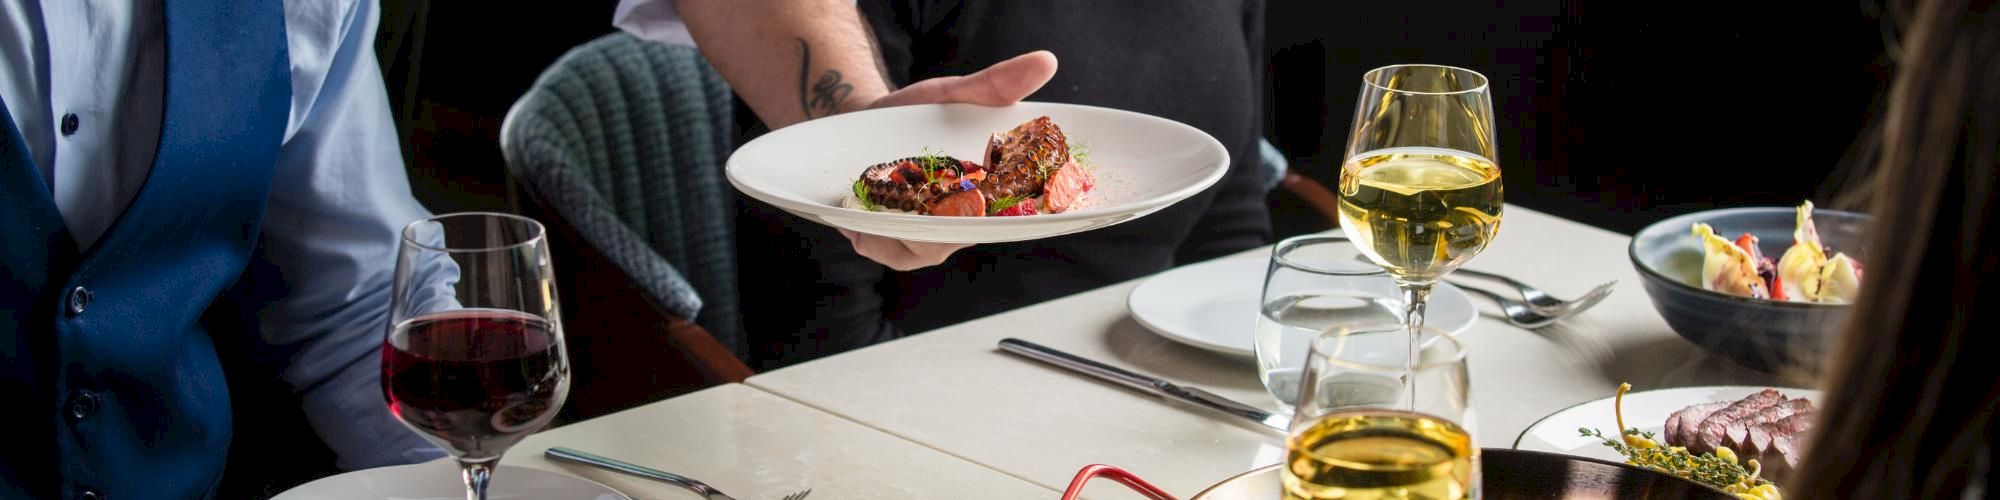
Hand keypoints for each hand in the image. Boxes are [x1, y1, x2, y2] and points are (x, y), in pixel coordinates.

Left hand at [834, 51, 1057, 269]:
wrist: (866, 121)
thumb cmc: (920, 114)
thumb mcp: (956, 94)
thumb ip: (997, 85)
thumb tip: (1046, 61)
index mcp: (989, 194)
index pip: (1008, 216)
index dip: (999, 214)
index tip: (975, 200)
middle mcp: (962, 223)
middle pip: (958, 237)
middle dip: (940, 225)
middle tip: (919, 201)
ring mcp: (926, 237)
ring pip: (922, 249)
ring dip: (899, 233)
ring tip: (877, 209)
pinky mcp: (891, 241)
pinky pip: (887, 250)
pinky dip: (872, 238)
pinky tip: (856, 223)